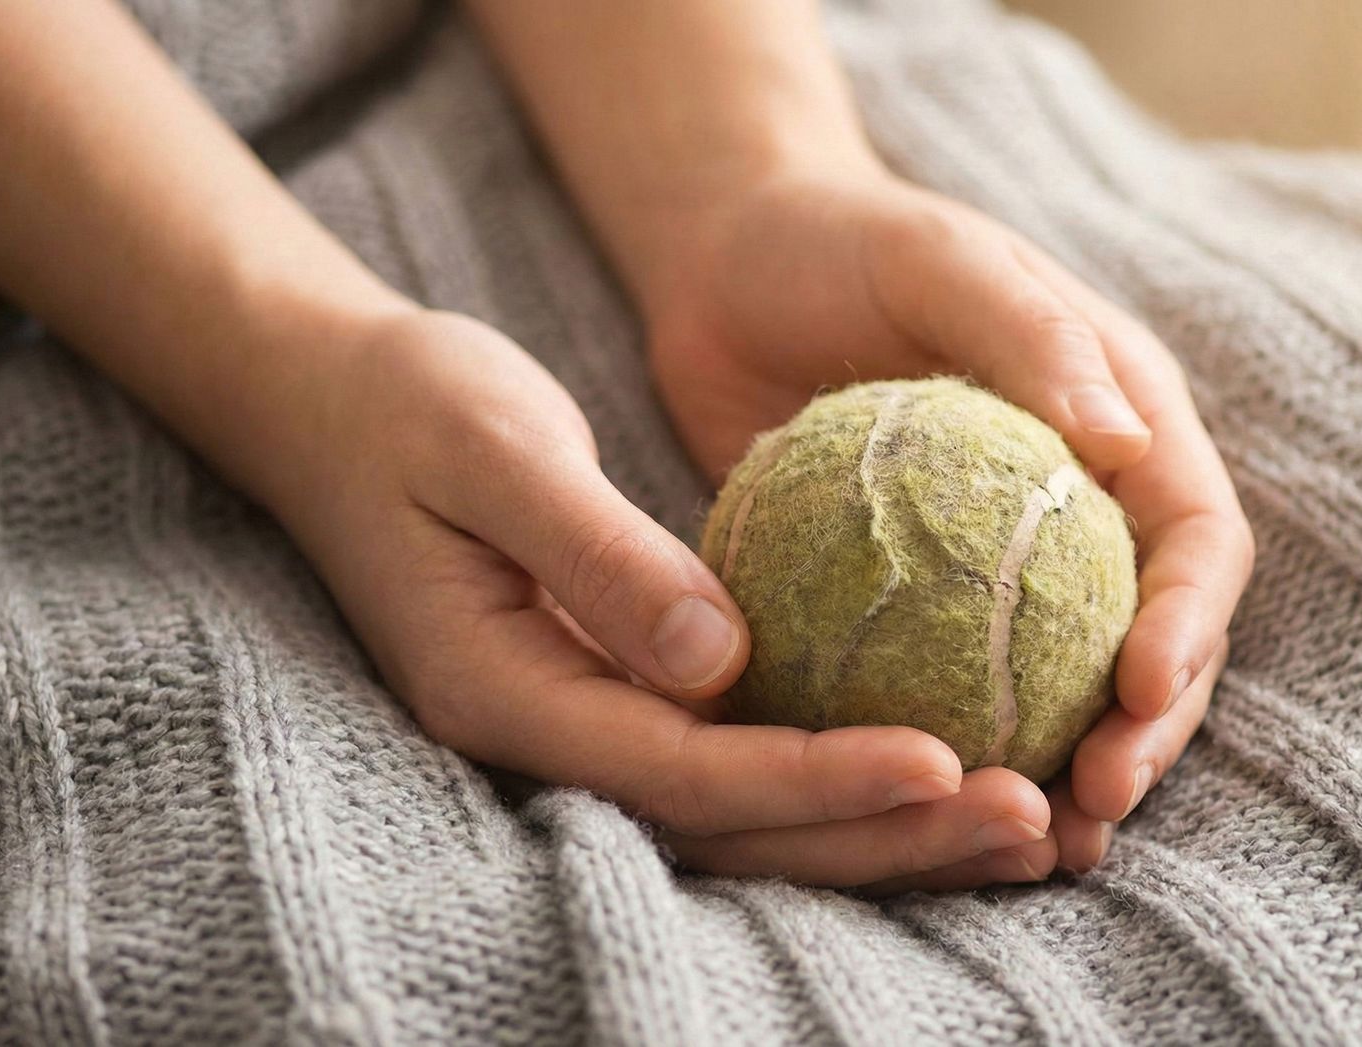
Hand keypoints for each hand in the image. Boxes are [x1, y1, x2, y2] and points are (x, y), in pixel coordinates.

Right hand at [256, 308, 1056, 888]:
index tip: (941, 759)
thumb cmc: (409, 407)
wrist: (333, 406)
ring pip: (741, 813)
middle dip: (877, 835)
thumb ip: (597, 555)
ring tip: (1020, 818)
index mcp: (505, 689)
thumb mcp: (495, 450)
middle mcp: (543, 734)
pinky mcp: (609, 690)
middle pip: (728, 827)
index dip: (812, 779)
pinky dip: (835, 770)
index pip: (679, 770)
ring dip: (876, 826)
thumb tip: (722, 659)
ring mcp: (575, 722)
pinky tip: (940, 754)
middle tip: (1028, 816)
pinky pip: (733, 756)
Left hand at [638, 172, 1254, 885]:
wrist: (731, 261)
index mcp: (1126, 422)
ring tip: (1042, 850)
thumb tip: (1133, 448)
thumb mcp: (940, 259)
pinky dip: (958, 752)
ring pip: (1065, 685)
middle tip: (1091, 808)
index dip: (1191, 625)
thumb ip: (1035, 341)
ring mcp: (1004, 561)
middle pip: (1153, 639)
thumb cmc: (843, 238)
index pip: (1195, 540)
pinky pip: (955, 687)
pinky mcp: (919, 600)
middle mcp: (1085, 504)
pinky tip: (929, 814)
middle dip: (1145, 733)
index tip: (1142, 693)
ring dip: (1066, 771)